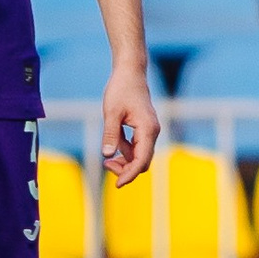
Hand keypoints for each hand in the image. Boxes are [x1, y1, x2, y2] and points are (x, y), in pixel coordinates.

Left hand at [100, 61, 160, 186]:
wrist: (130, 72)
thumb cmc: (121, 89)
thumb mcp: (111, 113)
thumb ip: (111, 134)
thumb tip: (107, 155)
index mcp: (147, 129)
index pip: (141, 160)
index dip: (129, 174)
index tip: (117, 184)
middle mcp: (152, 132)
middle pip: (143, 162)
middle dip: (126, 169)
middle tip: (105, 165)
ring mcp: (150, 131)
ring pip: (140, 156)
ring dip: (125, 162)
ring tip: (106, 160)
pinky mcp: (144, 128)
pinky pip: (137, 148)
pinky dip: (126, 153)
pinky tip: (113, 149)